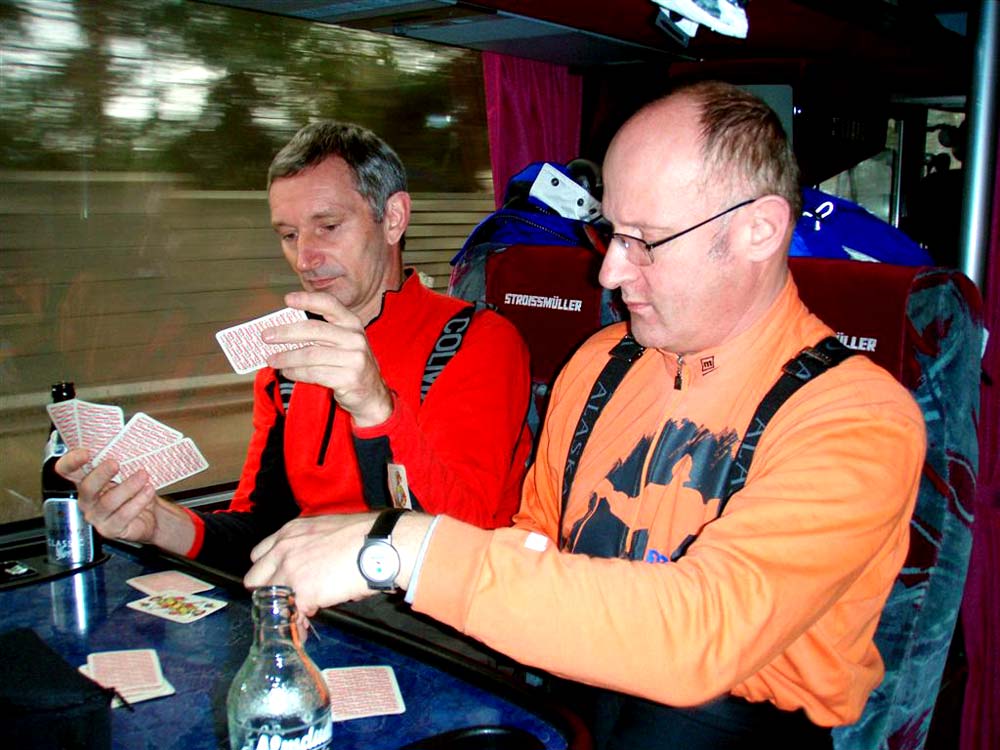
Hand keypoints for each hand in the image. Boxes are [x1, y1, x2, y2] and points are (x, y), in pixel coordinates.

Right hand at [55, 449, 194, 554]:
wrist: (150, 515)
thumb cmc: (134, 491)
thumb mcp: (127, 472)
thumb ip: (121, 459)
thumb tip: (128, 442)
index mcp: (85, 481)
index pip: (67, 471)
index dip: (71, 461)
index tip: (86, 452)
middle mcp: (87, 500)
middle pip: (86, 488)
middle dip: (101, 474)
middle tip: (115, 463)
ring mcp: (97, 517)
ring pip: (107, 502)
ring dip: (127, 487)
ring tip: (143, 476)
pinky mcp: (111, 529)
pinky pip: (123, 515)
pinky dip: (138, 501)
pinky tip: (148, 491)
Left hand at [245, 511, 436, 616]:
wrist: (379, 545)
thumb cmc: (364, 536)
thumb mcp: (327, 529)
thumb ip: (310, 544)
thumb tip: (313, 563)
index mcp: (290, 531)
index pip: (259, 555)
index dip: (271, 570)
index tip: (282, 579)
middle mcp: (283, 549)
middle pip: (255, 578)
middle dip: (270, 590)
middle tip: (289, 597)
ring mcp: (290, 570)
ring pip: (269, 599)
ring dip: (284, 607)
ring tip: (301, 614)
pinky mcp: (302, 591)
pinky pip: (291, 614)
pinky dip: (301, 620)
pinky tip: (312, 619)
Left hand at [262, 291, 392, 426]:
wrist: (372, 394)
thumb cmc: (350, 364)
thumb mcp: (343, 342)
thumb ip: (321, 333)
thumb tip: (283, 329)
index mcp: (352, 324)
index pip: (329, 304)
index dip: (308, 299)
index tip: (287, 299)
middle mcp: (355, 338)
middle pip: (314, 330)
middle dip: (286, 332)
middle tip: (266, 336)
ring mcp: (354, 359)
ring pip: (310, 355)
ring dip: (287, 358)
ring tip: (272, 360)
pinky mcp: (349, 378)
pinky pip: (314, 373)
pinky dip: (296, 373)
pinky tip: (287, 372)